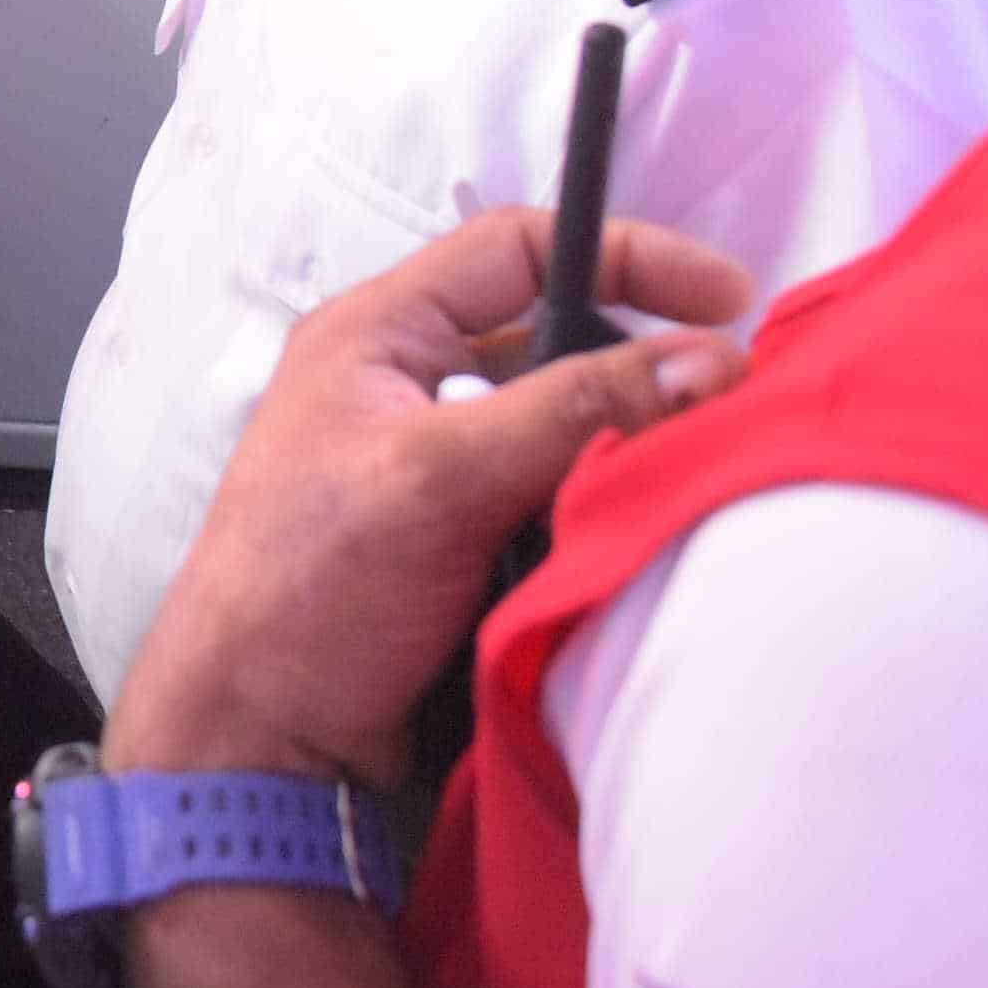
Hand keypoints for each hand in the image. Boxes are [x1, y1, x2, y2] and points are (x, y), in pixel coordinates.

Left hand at [107, 211, 752, 792]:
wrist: (256, 741)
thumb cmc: (308, 589)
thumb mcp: (441, 477)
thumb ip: (575, 408)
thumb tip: (711, 360)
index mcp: (374, 333)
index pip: (520, 246)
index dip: (629, 256)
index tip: (730, 300)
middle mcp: (404, 384)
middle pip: (557, 340)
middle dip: (642, 366)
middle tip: (728, 406)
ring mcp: (433, 468)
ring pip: (566, 426)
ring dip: (627, 446)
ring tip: (700, 469)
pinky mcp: (459, 543)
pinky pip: (556, 499)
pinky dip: (603, 508)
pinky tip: (648, 530)